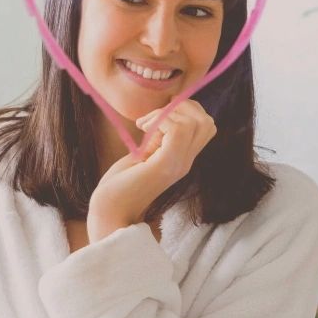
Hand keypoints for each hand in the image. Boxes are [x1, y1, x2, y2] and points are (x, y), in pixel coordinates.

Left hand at [86, 99, 215, 242]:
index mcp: (183, 158)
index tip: (159, 113)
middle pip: (207, 122)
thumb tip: (164, 114)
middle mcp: (186, 162)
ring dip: (167, 113)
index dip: (187, 109)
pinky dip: (160, 120)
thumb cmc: (120, 183)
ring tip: (144, 124)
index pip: (206, 126)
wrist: (110, 210)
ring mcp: (178, 164)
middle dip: (182, 107)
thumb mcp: (144, 154)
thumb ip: (158, 138)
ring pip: (196, 122)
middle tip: (153, 117)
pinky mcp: (164, 165)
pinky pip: (178, 130)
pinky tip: (142, 129)